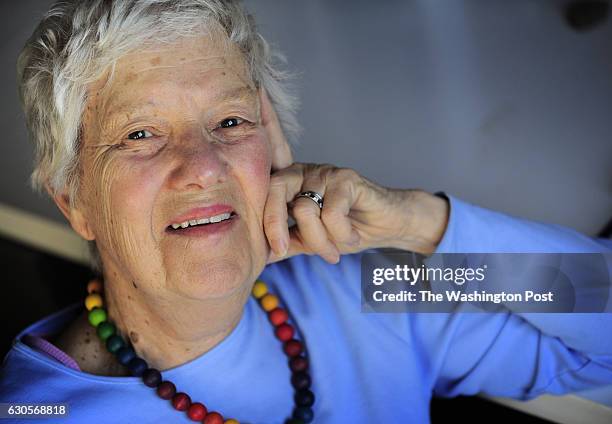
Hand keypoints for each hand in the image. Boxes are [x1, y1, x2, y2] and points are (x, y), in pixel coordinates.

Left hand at [264, 163, 449, 263]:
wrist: (388, 225)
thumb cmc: (349, 230)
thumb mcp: (311, 241)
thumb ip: (287, 243)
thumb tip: (259, 256)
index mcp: (290, 183)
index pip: (263, 195)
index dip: (264, 223)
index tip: (273, 252)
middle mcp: (304, 171)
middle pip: (276, 191)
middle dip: (276, 226)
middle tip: (284, 251)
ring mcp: (325, 172)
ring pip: (305, 209)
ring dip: (319, 240)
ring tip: (335, 251)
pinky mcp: (347, 178)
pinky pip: (332, 213)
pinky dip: (341, 234)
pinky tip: (352, 237)